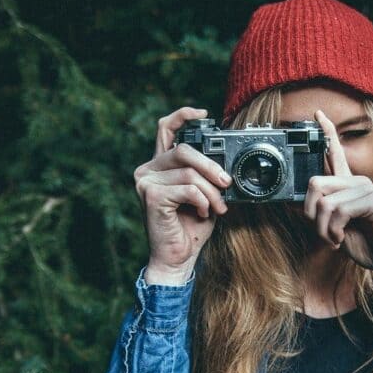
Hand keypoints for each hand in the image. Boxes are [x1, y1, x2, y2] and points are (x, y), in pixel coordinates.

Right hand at [133, 107, 231, 283]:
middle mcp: (148, 170)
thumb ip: (206, 176)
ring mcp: (146, 182)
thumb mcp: (204, 195)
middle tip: (227, 184)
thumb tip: (225, 165)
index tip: (204, 114)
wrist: (178, 258)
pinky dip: (202, 201)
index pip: (166, 129)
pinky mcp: (151, 196)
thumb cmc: (191, 228)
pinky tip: (202, 213)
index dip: (183, 116)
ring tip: (218, 207)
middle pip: (184, 150)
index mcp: (160, 166)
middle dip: (212, 167)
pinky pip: (187, 189)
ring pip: (189, 172)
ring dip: (211, 191)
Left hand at [305, 109, 372, 279]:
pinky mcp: (372, 200)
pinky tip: (343, 239)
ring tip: (336, 240)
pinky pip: (338, 211)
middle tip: (324, 233)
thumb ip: (318, 216)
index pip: (335, 153)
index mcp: (349, 186)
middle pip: (314, 182)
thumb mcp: (335, 230)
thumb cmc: (368, 245)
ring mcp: (366, 189)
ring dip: (323, 229)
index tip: (317, 114)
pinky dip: (334, 231)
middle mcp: (357, 182)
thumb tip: (292, 204)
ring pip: (324, 202)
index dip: (327, 132)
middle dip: (310, 214)